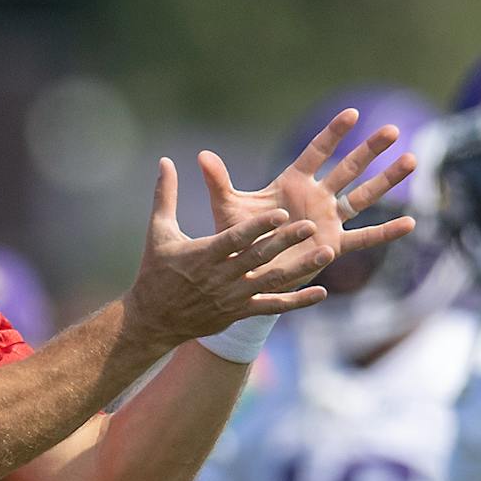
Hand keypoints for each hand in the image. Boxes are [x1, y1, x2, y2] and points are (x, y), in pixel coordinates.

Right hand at [122, 156, 330, 348]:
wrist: (153, 320)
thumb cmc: (156, 270)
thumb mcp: (158, 231)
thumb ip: (166, 195)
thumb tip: (165, 160)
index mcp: (203, 255)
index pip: (235, 239)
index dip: (258, 227)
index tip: (280, 213)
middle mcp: (220, 277)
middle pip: (258, 258)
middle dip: (285, 242)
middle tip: (311, 226)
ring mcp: (232, 297)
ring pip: (272, 283)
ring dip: (301, 269)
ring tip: (327, 253)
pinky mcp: (239, 312)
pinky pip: (272, 307)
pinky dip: (297, 301)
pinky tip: (320, 292)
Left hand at [196, 109, 417, 279]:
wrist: (244, 273)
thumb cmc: (235, 238)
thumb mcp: (228, 209)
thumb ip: (220, 182)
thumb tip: (201, 156)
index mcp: (292, 183)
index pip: (317, 152)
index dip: (333, 134)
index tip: (352, 113)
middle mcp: (316, 197)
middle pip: (348, 168)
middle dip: (370, 150)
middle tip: (393, 129)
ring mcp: (328, 220)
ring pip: (363, 196)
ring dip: (387, 180)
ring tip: (412, 161)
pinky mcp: (333, 246)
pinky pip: (364, 238)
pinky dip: (387, 232)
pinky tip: (412, 223)